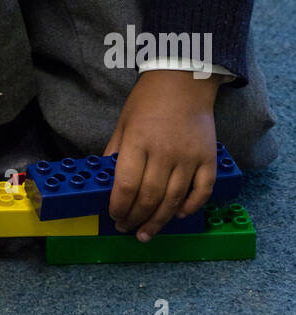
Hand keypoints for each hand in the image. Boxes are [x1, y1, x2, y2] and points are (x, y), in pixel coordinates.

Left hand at [104, 69, 222, 239]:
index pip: (127, 185)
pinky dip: (190, 208)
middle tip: (127, 228)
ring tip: (146, 233)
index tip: (114, 216)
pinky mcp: (208, 159)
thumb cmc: (148, 101)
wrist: (183, 81)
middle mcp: (164, 152)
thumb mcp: (123, 123)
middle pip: (149, 197)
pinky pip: (202, 192)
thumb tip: (106, 182)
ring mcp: (189, 157)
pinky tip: (176, 215)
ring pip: (174, 200)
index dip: (119, 206)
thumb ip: (115, 153)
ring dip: (158, 221)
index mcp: (138, 141)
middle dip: (135, 218)